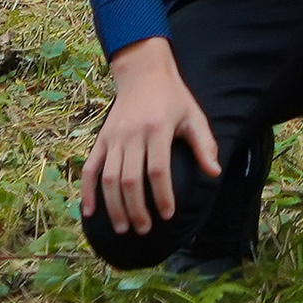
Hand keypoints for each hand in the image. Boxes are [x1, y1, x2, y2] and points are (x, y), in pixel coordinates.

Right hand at [80, 37, 219, 236]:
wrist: (143, 72)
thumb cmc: (173, 97)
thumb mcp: (193, 115)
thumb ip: (205, 144)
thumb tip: (215, 173)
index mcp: (158, 129)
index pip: (158, 170)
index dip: (162, 196)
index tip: (167, 215)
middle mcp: (133, 134)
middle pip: (130, 180)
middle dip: (136, 209)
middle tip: (144, 229)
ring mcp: (113, 137)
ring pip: (109, 178)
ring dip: (114, 207)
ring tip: (123, 228)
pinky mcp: (101, 139)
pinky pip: (90, 168)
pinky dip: (87, 191)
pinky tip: (89, 212)